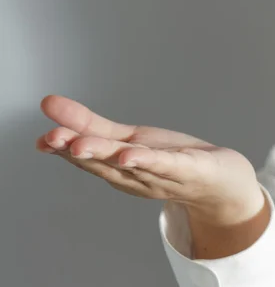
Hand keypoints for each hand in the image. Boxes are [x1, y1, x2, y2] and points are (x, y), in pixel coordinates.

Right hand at [36, 95, 263, 225]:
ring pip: (130, 164)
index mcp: (119, 169)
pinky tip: (130, 153)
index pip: (88, 158)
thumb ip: (90, 125)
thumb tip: (48, 104)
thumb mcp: (130, 138)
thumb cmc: (174, 161)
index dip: (64, 149)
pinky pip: (165, 165)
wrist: (221, 182)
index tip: (41, 140)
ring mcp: (162, 175)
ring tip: (81, 145)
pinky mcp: (188, 169)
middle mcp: (137, 177)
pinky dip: (147, 160)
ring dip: (105, 155)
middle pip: (105, 162)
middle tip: (52, 138)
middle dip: (77, 150)